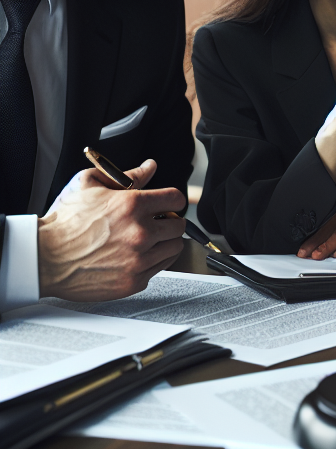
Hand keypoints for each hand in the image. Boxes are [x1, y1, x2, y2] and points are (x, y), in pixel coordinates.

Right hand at [38, 160, 185, 300]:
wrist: (43, 258)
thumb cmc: (64, 223)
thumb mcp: (90, 184)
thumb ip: (127, 175)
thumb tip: (149, 167)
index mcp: (133, 205)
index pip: (176, 199)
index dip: (173, 200)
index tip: (168, 205)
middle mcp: (140, 232)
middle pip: (179, 225)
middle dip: (169, 221)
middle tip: (156, 222)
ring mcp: (138, 259)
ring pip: (174, 248)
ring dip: (165, 242)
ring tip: (147, 239)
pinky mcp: (133, 281)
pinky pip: (161, 268)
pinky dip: (154, 261)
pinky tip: (137, 255)